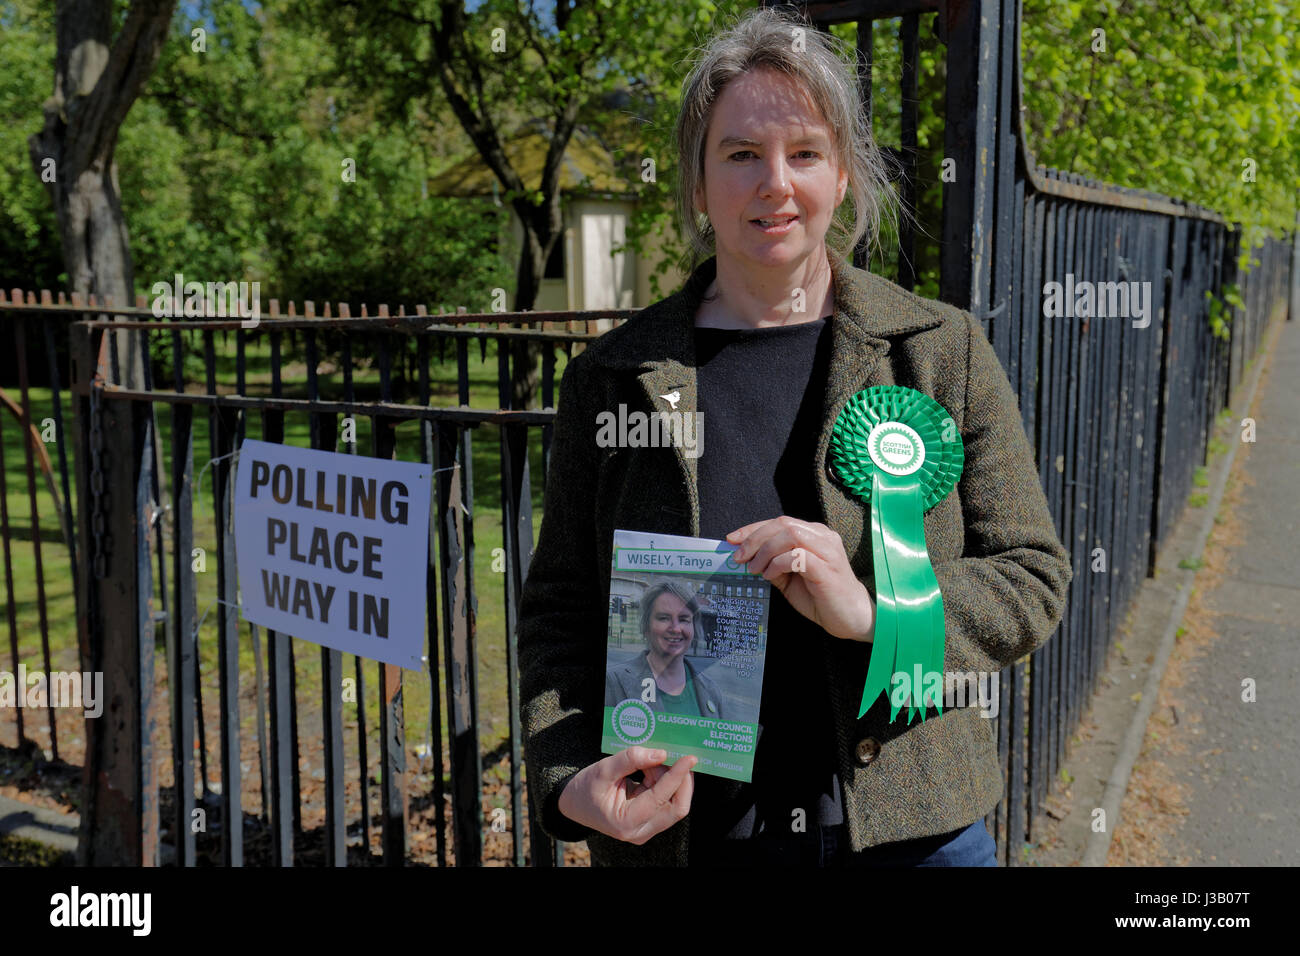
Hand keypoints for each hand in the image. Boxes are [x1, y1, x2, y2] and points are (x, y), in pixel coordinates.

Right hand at [557, 747, 696, 844]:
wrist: (574, 803)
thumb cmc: (585, 788)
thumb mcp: (603, 769)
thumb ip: (630, 759)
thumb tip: (661, 754)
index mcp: (626, 822)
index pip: (661, 798)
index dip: (676, 776)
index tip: (689, 758)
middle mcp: (640, 831)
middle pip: (676, 807)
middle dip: (681, 780)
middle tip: (677, 755)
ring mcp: (646, 829)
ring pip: (674, 803)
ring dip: (670, 778)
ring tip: (652, 760)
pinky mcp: (650, 822)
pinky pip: (667, 801)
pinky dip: (664, 781)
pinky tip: (653, 768)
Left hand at [728, 516, 874, 642]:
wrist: (852, 617)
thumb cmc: (821, 597)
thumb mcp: (789, 579)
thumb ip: (772, 564)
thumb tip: (745, 558)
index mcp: (814, 534)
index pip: (779, 522)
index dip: (753, 529)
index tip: (732, 540)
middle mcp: (822, 536)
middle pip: (782, 523)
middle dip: (754, 538)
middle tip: (739, 557)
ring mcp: (827, 550)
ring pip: (789, 534)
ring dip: (765, 551)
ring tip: (754, 568)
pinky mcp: (827, 568)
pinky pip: (797, 556)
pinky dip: (778, 564)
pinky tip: (770, 575)